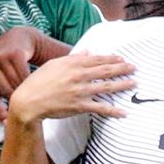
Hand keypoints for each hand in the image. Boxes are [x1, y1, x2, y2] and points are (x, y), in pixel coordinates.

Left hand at [0, 27, 47, 120]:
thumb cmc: (7, 64)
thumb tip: (4, 123)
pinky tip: (37, 84)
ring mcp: (0, 55)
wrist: (19, 38)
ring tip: (33, 96)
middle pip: (4, 91)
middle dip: (16, 100)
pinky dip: (31, 82)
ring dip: (25, 91)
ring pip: (15, 84)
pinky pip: (24, 75)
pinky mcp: (14, 52)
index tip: (8, 121)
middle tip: (27, 107)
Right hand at [6, 54, 134, 125]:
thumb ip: (72, 58)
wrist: (29, 101)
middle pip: (106, 70)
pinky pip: (100, 108)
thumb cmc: (39, 81)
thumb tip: (87, 52)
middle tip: (134, 67)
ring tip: (134, 83)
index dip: (111, 58)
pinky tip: (124, 112)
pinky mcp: (79, 106)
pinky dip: (113, 111)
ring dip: (123, 84)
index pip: (97, 59)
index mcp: (72, 64)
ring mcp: (80, 91)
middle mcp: (79, 76)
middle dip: (122, 68)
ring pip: (107, 87)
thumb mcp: (54, 64)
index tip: (122, 58)